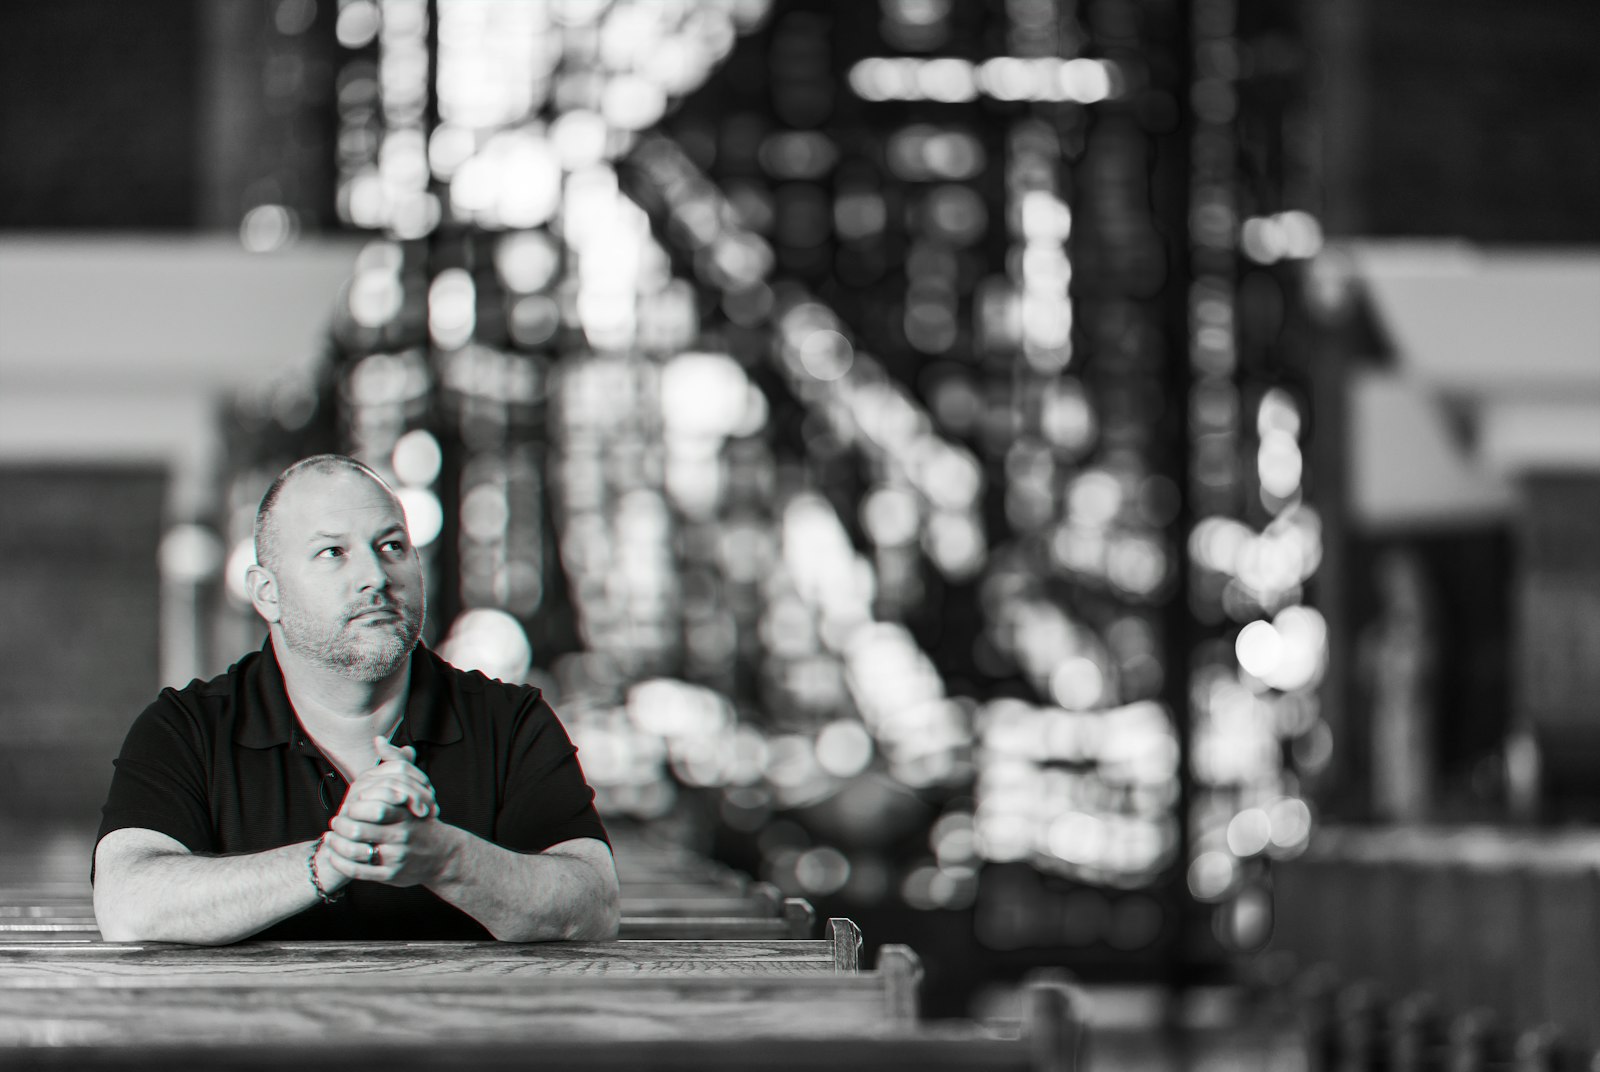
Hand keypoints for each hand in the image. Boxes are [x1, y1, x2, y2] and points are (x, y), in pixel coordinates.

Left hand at [322, 739, 451, 886]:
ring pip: (356, 851)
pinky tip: (334, 852)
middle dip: (341, 825)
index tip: (350, 803)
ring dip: (337, 844)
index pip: (374, 807)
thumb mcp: (415, 789)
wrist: (441, 855)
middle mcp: (402, 835)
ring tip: (330, 836)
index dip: (355, 806)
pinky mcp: (390, 875)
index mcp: (406, 813)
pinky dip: (340, 862)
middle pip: (360, 829)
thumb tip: (379, 739)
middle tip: (335, 820)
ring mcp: (396, 857)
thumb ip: (397, 762)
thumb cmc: (420, 819)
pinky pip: (358, 870)